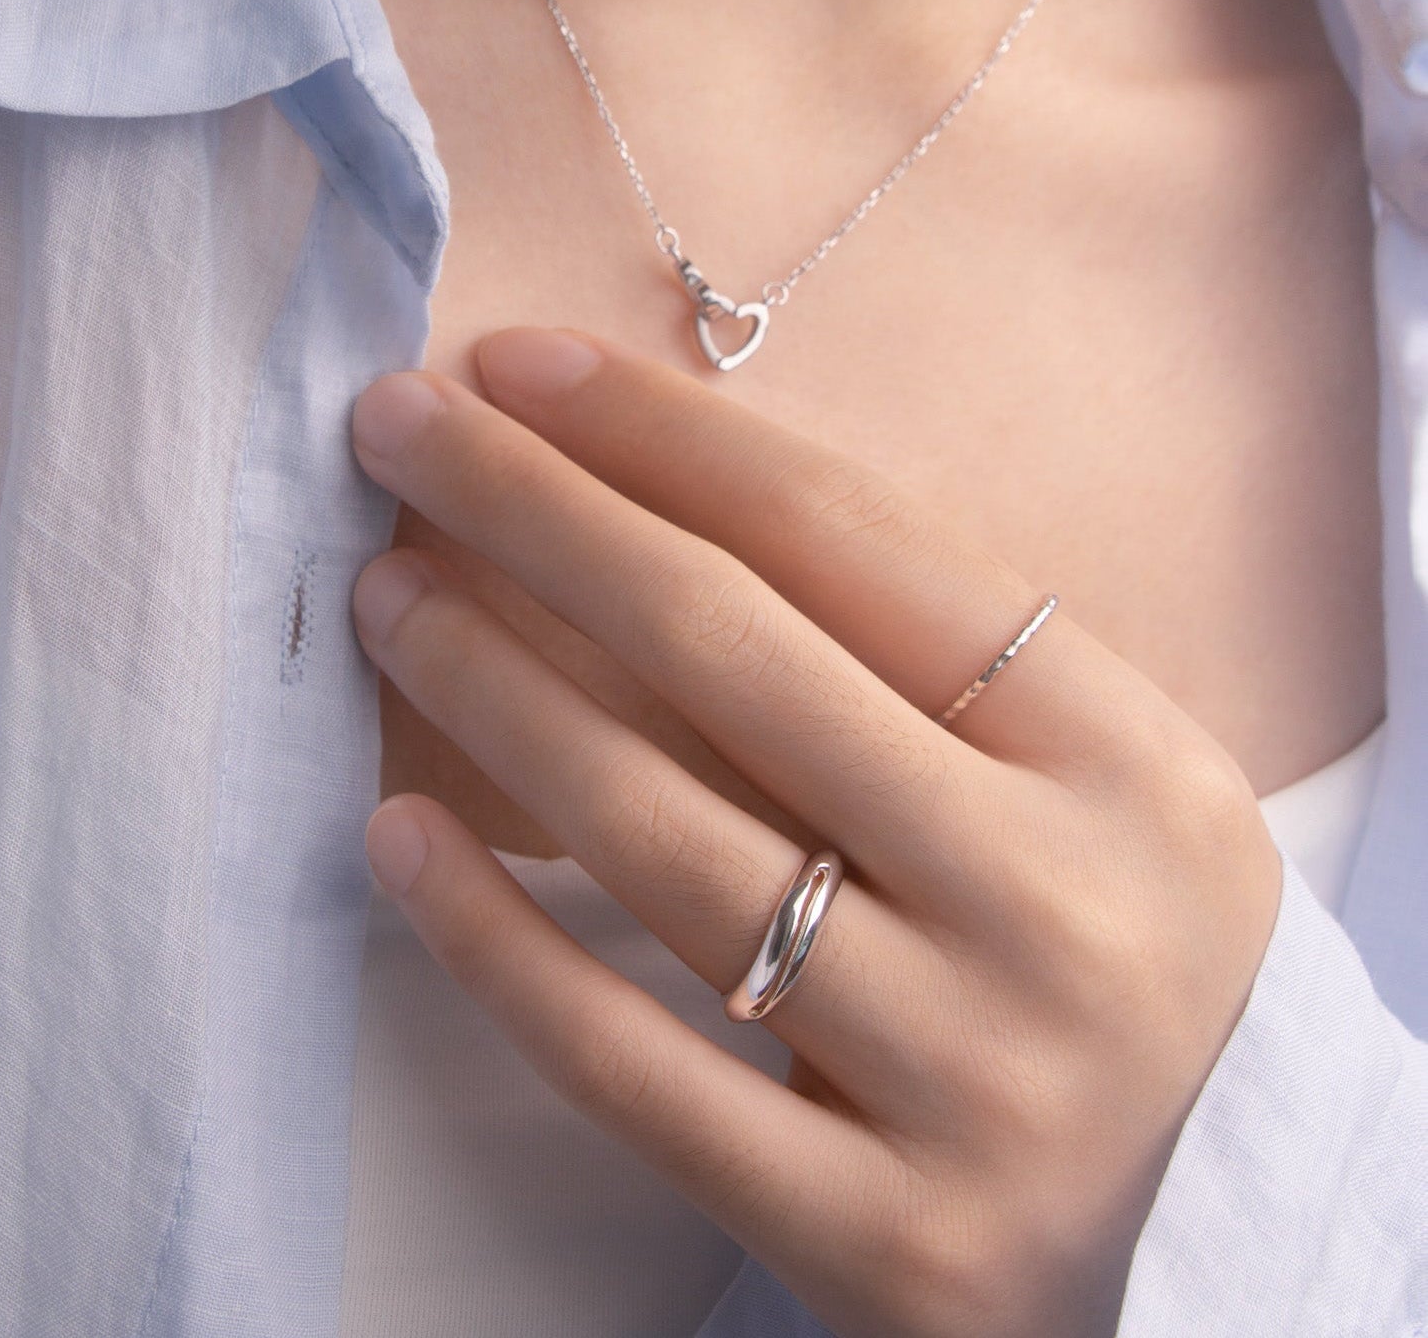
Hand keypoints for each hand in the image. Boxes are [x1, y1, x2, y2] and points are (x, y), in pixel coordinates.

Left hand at [347, 326, 1280, 1337]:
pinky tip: (399, 834)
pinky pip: (635, 1070)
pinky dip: (499, 941)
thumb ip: (913, 660)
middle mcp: (1059, 905)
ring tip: (389, 599)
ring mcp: (972, 1080)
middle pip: (733, 653)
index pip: (847, 542)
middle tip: (398, 430)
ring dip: (494, 692)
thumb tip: (648, 497)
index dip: (661, 437)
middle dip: (538, 513)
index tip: (517, 366)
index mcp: (1124, 758)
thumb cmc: (1117, 953)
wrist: (1218, 1241)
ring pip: (668, 842)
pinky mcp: (879, 1239)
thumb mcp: (1087, 780)